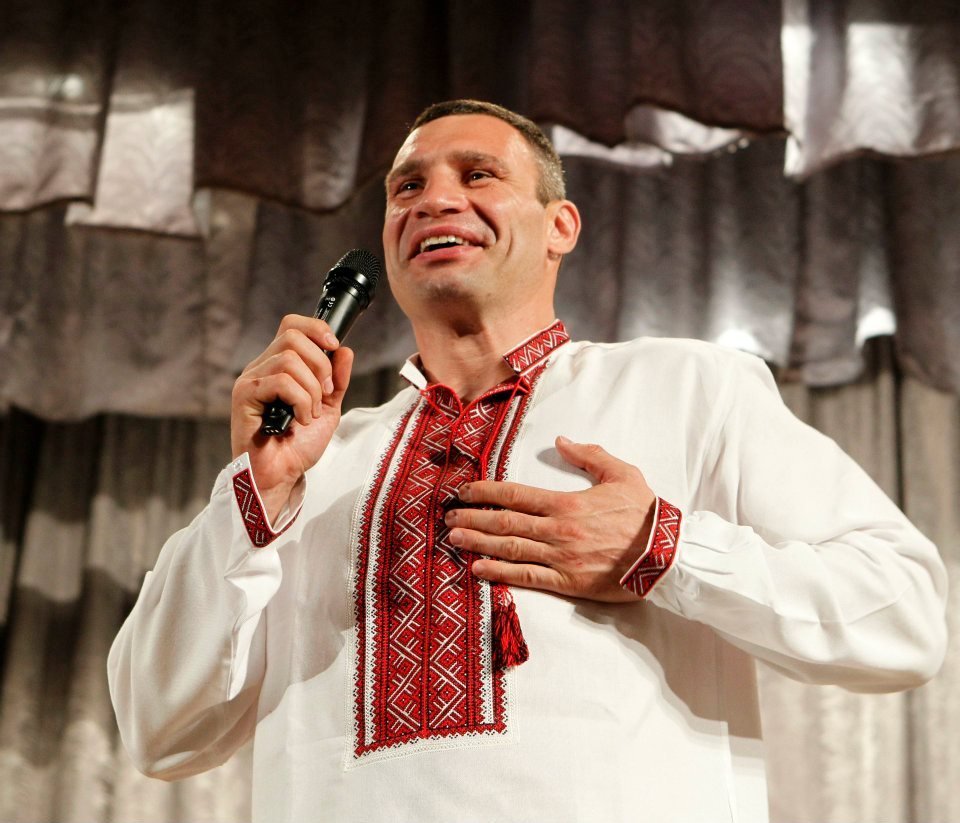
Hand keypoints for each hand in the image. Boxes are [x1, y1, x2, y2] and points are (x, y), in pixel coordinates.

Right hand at [231, 314, 353, 520]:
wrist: (282, 476)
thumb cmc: (297, 446)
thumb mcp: (328, 408)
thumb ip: (337, 380)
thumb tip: (344, 350)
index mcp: (278, 366)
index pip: (291, 325)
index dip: (316, 328)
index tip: (334, 347)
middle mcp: (261, 368)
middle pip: (293, 337)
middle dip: (320, 365)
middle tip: (325, 393)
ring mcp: (250, 380)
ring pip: (289, 360)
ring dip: (312, 390)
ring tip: (309, 414)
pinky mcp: (244, 395)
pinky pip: (281, 382)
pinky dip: (301, 401)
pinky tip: (299, 420)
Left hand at [445, 437, 656, 602]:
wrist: (667, 555)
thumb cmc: (645, 514)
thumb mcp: (622, 473)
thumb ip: (589, 455)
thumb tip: (561, 441)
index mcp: (566, 503)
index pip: (514, 495)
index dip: (484, 492)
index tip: (463, 491)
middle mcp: (556, 530)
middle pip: (503, 522)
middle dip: (472, 518)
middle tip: (447, 517)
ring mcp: (560, 559)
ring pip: (509, 549)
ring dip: (477, 543)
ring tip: (454, 539)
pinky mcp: (568, 584)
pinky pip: (527, 578)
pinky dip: (500, 573)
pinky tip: (478, 570)